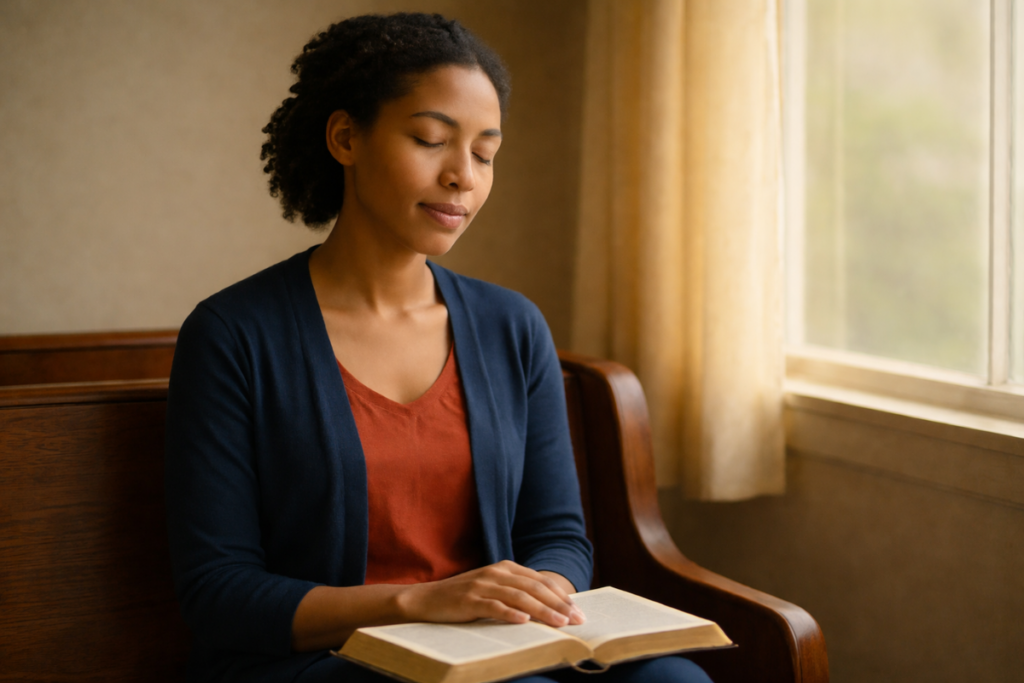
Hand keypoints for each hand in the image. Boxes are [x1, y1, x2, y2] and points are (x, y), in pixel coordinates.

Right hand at [395, 560, 585, 627]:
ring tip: (559, 623)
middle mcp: (497, 573)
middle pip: (534, 588)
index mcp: (506, 568)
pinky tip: (524, 622)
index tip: (578, 611)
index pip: (540, 581)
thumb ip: (516, 592)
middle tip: (576, 620)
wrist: (427, 599)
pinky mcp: (469, 600)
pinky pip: (494, 607)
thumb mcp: (493, 589)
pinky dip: (510, 614)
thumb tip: (548, 608)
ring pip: (519, 598)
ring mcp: (483, 585)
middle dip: (559, 605)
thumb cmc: (464, 597)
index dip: (561, 595)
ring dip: (542, 611)